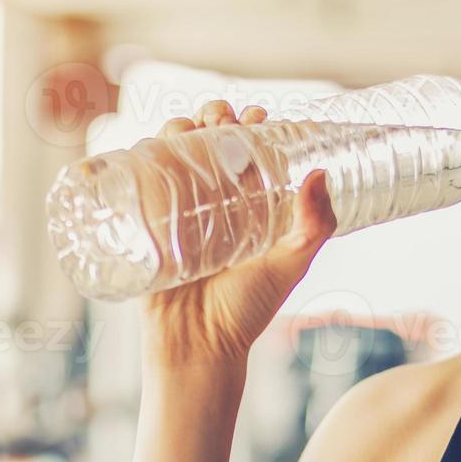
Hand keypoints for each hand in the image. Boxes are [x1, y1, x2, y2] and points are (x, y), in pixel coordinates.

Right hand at [137, 101, 336, 369]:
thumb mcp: (290, 265)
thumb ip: (313, 226)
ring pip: (174, 155)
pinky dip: (143, 156)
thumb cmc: (246, 311)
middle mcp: (214, 205)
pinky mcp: (147, 226)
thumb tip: (320, 174)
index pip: (251, 153)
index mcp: (250, 208)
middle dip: (214, 117)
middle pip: (210, 145)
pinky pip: (140, 183)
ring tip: (189, 126)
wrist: (196, 346)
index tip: (259, 115)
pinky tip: (152, 144)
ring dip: (178, 129)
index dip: (254, 127)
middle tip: (220, 116)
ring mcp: (177, 213)